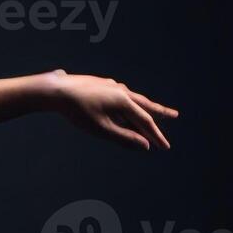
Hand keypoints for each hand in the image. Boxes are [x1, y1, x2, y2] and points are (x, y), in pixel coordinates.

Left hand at [45, 69, 178, 149]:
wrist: (57, 90)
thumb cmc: (78, 112)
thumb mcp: (101, 129)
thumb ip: (124, 137)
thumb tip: (144, 145)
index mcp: (124, 102)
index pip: (145, 122)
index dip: (156, 136)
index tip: (165, 147)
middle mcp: (122, 91)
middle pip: (145, 105)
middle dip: (160, 112)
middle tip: (175, 115)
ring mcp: (112, 86)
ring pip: (133, 98)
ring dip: (144, 106)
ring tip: (153, 111)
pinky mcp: (101, 84)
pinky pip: (120, 95)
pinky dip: (127, 103)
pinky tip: (124, 105)